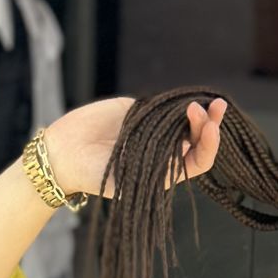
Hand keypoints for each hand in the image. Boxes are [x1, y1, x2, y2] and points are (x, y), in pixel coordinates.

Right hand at [44, 96, 226, 198]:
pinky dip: (176, 101)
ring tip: (204, 102)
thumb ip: (155, 168)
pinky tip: (185, 96)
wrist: (63, 154)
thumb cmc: (94, 175)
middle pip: (196, 136)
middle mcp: (163, 150)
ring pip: (183, 118)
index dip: (210, 146)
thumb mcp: (128, 180)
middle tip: (214, 109)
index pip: (198, 160)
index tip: (212, 129)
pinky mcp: (138, 111)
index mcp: (165, 172)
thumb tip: (185, 146)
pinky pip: (163, 104)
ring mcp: (152, 129)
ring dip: (198, 110)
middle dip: (209, 123)